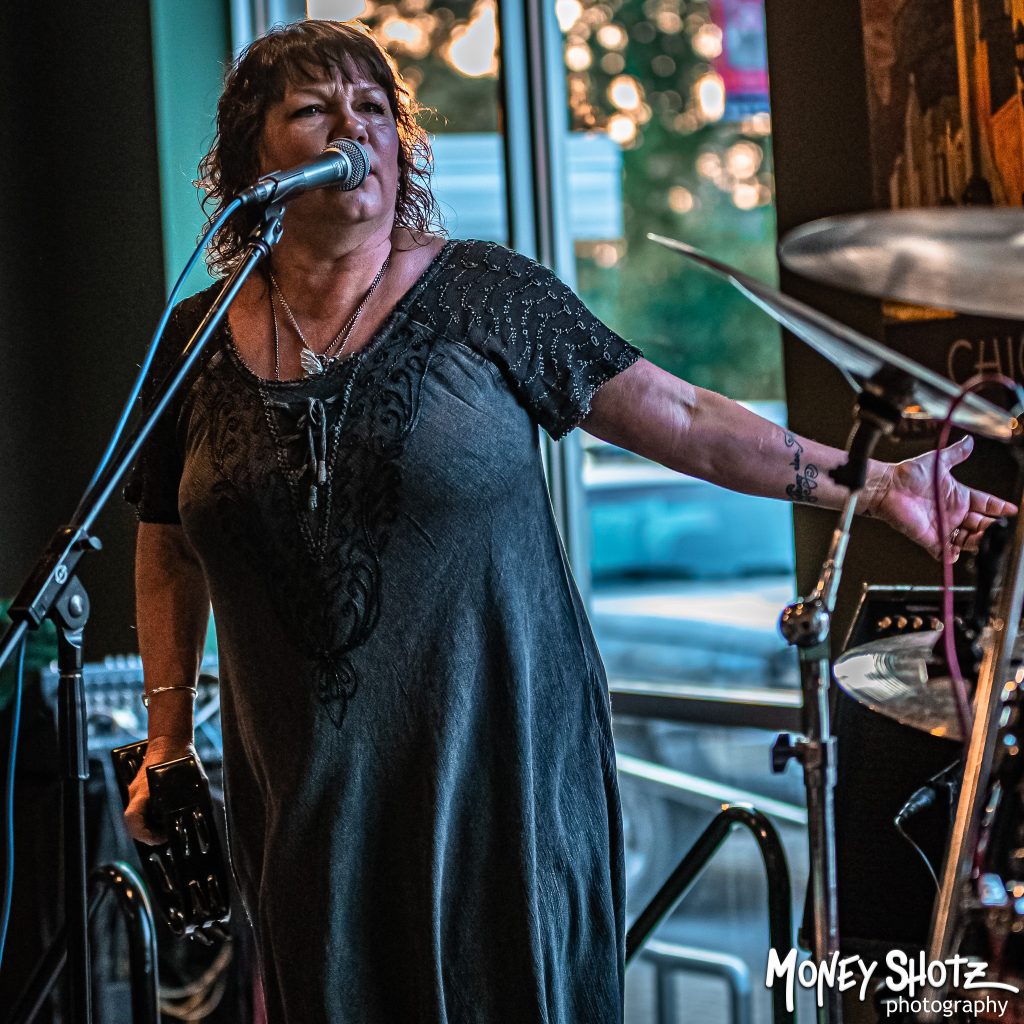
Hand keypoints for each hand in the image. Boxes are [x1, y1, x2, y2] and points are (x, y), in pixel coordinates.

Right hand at [123, 735, 197, 845]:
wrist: (169, 740)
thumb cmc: (181, 757)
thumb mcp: (192, 778)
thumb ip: (193, 797)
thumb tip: (202, 816)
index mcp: (145, 789)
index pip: (132, 818)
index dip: (144, 833)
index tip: (159, 838)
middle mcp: (136, 792)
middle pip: (133, 823)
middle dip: (147, 835)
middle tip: (165, 838)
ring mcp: (136, 791)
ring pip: (135, 818)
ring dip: (148, 828)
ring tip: (166, 832)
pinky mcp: (139, 790)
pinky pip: (140, 810)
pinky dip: (149, 819)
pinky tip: (163, 820)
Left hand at [868, 435, 1016, 559]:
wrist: (887, 486)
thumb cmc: (907, 474)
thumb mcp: (937, 462)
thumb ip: (955, 454)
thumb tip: (969, 441)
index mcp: (958, 496)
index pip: (986, 504)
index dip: (999, 508)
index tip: (1012, 511)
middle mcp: (952, 513)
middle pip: (980, 525)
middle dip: (990, 528)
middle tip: (996, 527)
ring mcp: (941, 526)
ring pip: (966, 540)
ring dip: (976, 541)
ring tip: (981, 538)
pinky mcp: (928, 537)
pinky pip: (943, 551)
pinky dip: (950, 555)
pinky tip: (955, 552)